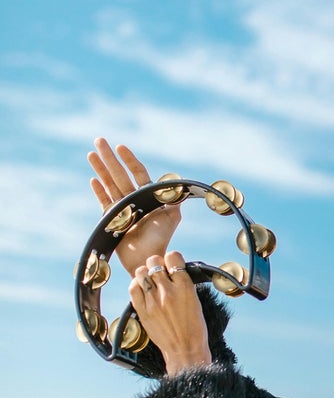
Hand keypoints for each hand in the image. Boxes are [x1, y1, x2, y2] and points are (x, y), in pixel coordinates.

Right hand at [88, 137, 181, 275]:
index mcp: (148, 196)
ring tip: (91, 153)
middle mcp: (134, 199)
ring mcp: (121, 208)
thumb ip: (173, 199)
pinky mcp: (111, 219)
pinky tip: (94, 179)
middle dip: (109, 157)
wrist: (147, 257)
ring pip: (109, 184)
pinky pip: (104, 201)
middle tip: (99, 140)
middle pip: (120, 174)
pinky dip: (99, 191)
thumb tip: (178, 184)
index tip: (121, 146)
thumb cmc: (161, 237)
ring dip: (101, 169)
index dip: (129, 160)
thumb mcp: (172, 216)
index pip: (138, 173)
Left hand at [130, 251, 211, 376]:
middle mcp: (168, 292)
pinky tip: (143, 289)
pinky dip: (137, 284)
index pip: (173, 257)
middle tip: (161, 273)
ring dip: (145, 273)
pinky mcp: (142, 311)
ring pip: (141, 272)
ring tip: (151, 281)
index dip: (172, 259)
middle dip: (157, 264)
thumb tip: (174, 272)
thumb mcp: (196, 301)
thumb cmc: (195, 328)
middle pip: (154, 261)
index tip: (173, 265)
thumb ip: (184, 285)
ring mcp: (153, 301)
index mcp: (186, 288)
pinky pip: (133, 287)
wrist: (185, 350)